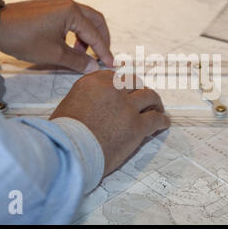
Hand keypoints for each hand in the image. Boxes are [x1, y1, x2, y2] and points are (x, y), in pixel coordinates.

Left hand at [0, 0, 112, 72]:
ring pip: (84, 19)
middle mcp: (68, 3)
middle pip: (95, 20)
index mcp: (72, 12)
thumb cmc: (23, 38)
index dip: (104, 51)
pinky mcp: (50, 7)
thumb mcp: (53, 54)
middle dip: (102, 39)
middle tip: (103, 56)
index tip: (111, 64)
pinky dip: (76, 31)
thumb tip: (93, 67)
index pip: (95, 34)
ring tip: (82, 54)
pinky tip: (70, 45)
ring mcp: (58, 3)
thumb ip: (77, 61)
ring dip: (88, 36)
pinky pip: (72, 18)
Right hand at [49, 70, 170, 175]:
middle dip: (140, 90)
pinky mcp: (136, 125)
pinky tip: (164, 123)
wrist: (68, 152)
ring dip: (155, 102)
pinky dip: (162, 120)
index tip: (127, 90)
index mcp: (93, 82)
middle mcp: (112, 90)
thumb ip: (85, 98)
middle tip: (144, 98)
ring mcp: (126, 107)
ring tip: (158, 108)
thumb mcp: (69, 105)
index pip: (114, 76)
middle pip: (134, 83)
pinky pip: (155, 119)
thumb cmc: (63, 135)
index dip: (123, 85)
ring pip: (149, 97)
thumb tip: (94, 104)